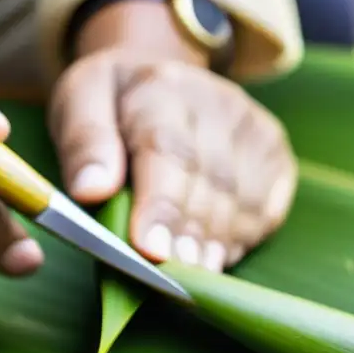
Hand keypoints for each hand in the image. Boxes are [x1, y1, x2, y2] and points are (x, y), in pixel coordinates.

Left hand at [49, 0, 297, 271]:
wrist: (160, 75)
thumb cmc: (113, 103)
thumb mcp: (78, 103)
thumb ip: (83, 144)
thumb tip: (90, 190)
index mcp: (162, 86)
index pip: (166, 149)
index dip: (160, 205)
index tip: (151, 250)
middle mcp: (218, 102)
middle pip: (208, 181)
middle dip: (189, 234)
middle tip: (173, 277)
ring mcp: (254, 127)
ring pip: (242, 200)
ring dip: (217, 243)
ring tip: (195, 274)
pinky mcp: (275, 152)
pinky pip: (266, 207)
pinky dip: (241, 239)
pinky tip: (216, 256)